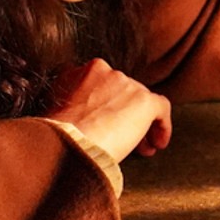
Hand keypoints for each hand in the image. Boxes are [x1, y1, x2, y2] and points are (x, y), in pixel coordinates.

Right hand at [44, 58, 172, 158]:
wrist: (67, 144)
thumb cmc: (57, 138)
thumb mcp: (56, 114)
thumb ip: (73, 108)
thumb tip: (85, 124)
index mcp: (78, 72)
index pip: (101, 87)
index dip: (106, 107)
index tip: (105, 126)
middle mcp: (104, 71)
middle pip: (123, 93)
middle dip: (125, 116)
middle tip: (125, 139)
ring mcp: (125, 83)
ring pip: (141, 102)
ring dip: (142, 125)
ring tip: (142, 148)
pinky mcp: (143, 99)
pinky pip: (161, 108)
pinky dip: (162, 126)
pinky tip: (157, 144)